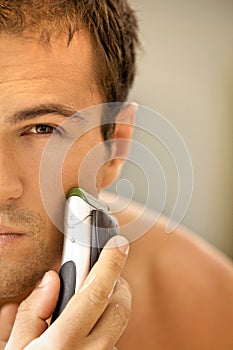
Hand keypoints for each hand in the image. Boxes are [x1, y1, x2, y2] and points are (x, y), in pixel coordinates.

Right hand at [0, 235, 130, 349]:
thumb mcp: (12, 349)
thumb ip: (32, 312)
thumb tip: (51, 280)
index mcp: (61, 344)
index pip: (95, 293)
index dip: (110, 264)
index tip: (119, 245)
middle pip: (119, 309)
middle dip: (117, 287)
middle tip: (103, 278)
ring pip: (118, 329)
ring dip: (110, 311)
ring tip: (89, 308)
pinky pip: (112, 345)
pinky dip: (104, 331)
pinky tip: (85, 334)